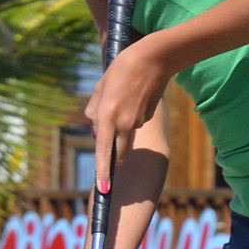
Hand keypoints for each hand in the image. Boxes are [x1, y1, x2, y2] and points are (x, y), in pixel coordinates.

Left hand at [82, 34, 170, 192]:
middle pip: (118, 153)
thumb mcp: (100, 87)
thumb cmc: (122, 69)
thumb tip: (95, 128)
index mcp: (107, 116)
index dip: (103, 172)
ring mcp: (138, 121)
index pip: (103, 151)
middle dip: (115, 158)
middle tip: (114, 156)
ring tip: (123, 99)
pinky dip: (131, 116)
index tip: (104, 190)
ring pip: (125, 135)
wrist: (154, 58)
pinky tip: (134, 97)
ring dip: (121, 127)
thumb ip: (94, 109)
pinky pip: (134, 123)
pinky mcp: (148, 117)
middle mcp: (123, 123)